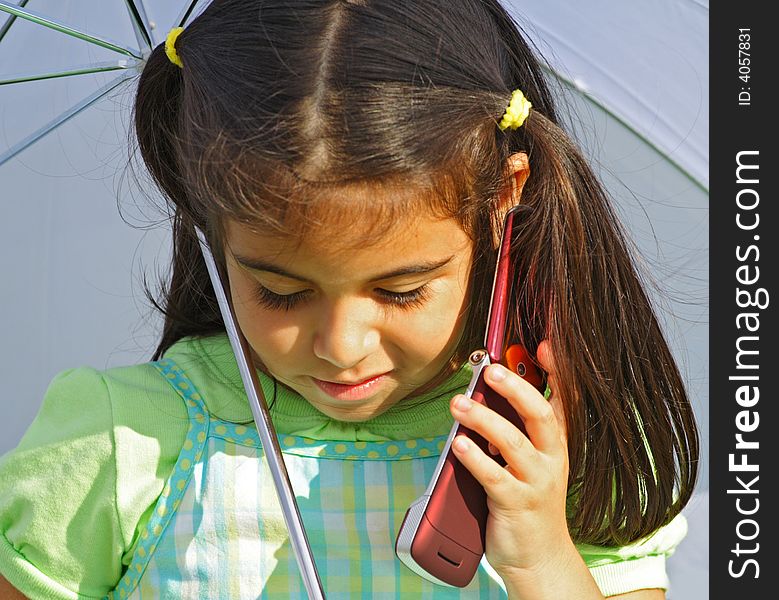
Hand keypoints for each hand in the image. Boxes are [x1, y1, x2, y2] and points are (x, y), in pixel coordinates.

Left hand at [449, 340, 572, 581]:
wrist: (539, 556)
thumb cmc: (527, 499)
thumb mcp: (528, 460)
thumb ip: (511, 428)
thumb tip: (481, 394)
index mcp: (555, 442)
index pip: (561, 399)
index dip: (557, 371)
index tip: (545, 346)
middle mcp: (552, 458)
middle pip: (538, 414)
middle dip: (515, 388)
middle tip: (490, 371)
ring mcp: (537, 482)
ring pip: (512, 442)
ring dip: (483, 419)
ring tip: (458, 404)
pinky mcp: (518, 504)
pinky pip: (494, 477)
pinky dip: (475, 459)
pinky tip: (459, 446)